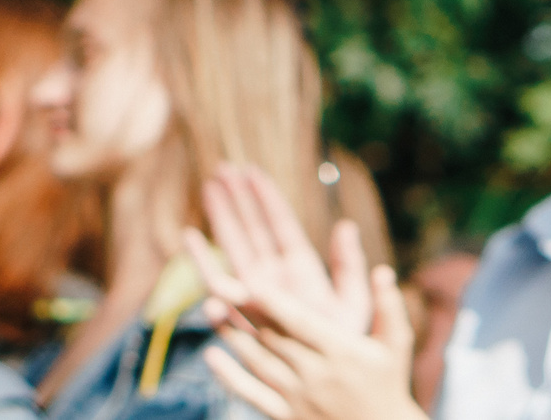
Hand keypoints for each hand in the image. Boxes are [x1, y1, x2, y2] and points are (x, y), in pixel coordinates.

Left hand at [196, 235, 422, 419]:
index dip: (274, 303)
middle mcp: (316, 374)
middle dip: (244, 310)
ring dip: (231, 335)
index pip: (300, 323)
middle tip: (219, 283)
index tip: (250, 282)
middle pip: (272, 337)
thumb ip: (389, 306)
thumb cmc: (388, 383)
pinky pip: (251, 394)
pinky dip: (228, 376)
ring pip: (257, 361)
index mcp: (342, 352)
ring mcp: (298, 397)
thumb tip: (381, 270)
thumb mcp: (397, 344)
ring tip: (210, 308)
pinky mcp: (286, 415)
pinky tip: (211, 356)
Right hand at [201, 164, 372, 332]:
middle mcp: (274, 278)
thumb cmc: (347, 339)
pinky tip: (197, 259)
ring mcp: (257, 299)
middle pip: (250, 234)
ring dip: (217, 230)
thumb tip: (346, 227)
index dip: (265, 198)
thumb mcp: (354, 300)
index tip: (250, 170)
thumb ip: (348, 265)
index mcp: (301, 268)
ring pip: (231, 258)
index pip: (279, 225)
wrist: (334, 380)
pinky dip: (211, 279)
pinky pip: (223, 299)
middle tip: (219, 170)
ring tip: (203, 202)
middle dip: (235, 203)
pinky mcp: (246, 322)